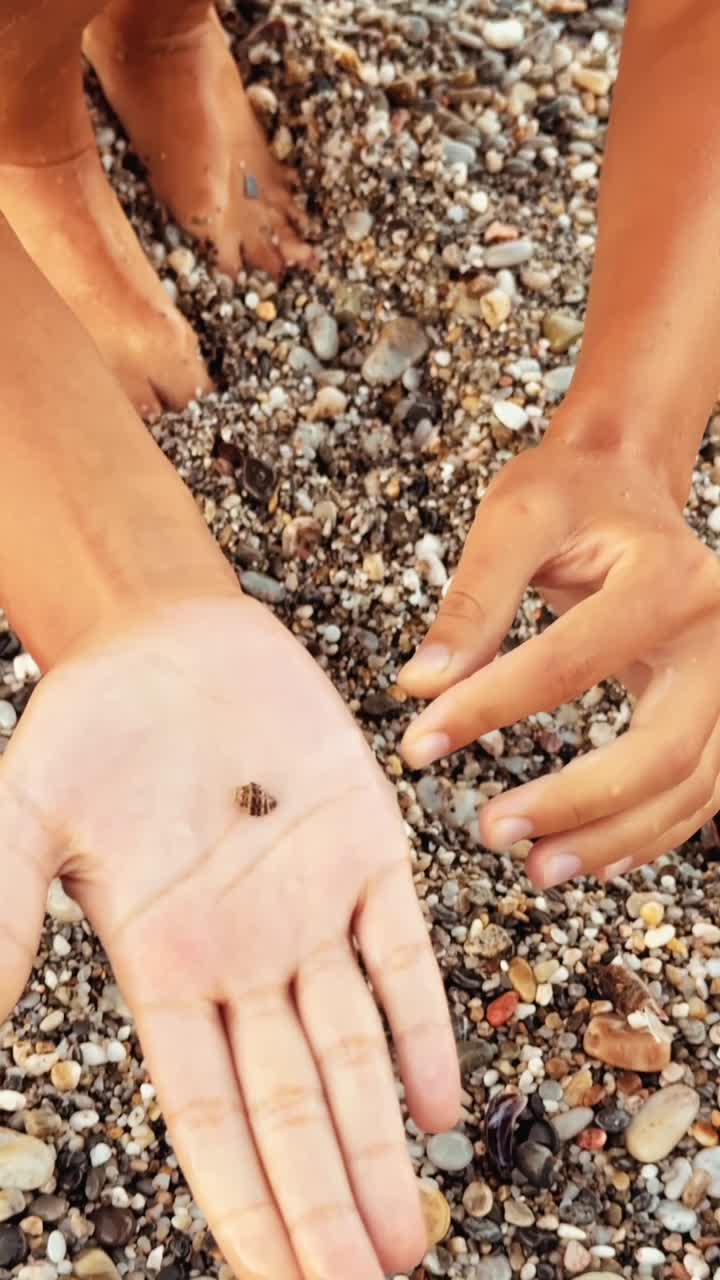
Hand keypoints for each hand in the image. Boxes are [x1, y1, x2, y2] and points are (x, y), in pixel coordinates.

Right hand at [0, 595, 458, 1279]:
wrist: (166, 638)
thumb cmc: (89, 725)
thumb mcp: (24, 816)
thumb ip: (4, 914)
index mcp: (165, 965)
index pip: (207, 1113)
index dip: (243, 1199)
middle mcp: (246, 957)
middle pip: (292, 1106)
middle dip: (323, 1202)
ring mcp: (313, 908)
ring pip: (355, 1049)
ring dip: (381, 1144)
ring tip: (404, 1243)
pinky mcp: (369, 849)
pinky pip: (405, 953)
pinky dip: (424, 1025)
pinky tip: (441, 1104)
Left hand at [399, 429, 719, 885]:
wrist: (629, 485)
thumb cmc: (570, 498)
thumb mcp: (515, 521)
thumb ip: (472, 601)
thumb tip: (420, 687)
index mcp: (669, 577)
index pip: (572, 662)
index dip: (490, 708)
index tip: (417, 743)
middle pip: (663, 745)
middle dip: (575, 801)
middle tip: (491, 832)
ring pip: (691, 784)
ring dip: (614, 837)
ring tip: (535, 869)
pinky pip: (703, 791)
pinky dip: (650, 834)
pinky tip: (594, 860)